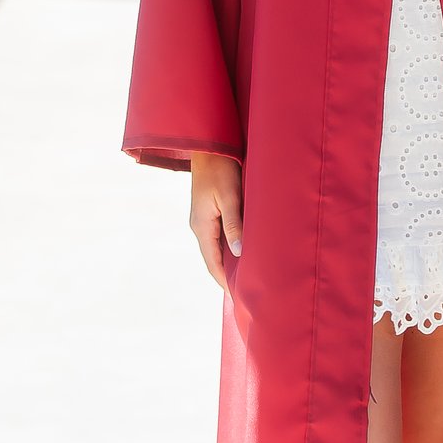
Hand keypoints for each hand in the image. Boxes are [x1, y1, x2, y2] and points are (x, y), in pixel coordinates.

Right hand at [190, 151, 243, 292]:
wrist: (208, 145)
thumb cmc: (221, 168)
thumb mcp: (229, 196)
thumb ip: (234, 224)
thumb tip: (239, 252)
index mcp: (202, 226)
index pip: (212, 263)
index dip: (224, 281)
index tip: (238, 297)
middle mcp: (198, 226)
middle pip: (212, 259)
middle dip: (225, 276)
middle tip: (244, 292)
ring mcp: (201, 219)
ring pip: (214, 248)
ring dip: (226, 262)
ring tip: (243, 276)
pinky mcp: (207, 211)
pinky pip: (216, 236)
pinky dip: (226, 248)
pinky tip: (239, 250)